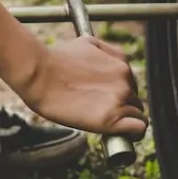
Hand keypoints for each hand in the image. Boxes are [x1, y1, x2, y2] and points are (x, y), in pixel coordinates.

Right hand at [18, 35, 148, 137]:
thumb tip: (110, 61)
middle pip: (134, 99)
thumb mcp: (86, 43)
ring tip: (105, 123)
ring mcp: (119, 99)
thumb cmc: (54, 60)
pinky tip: (125, 135)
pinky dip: (134, 133)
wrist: (39, 74)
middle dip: (121, 106)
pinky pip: (138, 128)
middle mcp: (124, 79)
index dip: (119, 94)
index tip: (107, 100)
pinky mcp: (112, 118)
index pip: (131, 84)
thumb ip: (105, 51)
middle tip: (100, 112)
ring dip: (124, 119)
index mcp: (121, 63)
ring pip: (137, 114)